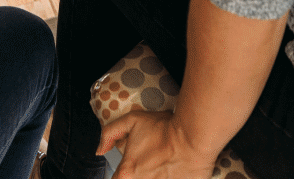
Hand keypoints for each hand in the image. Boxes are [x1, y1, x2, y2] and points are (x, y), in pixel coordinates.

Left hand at [97, 111, 214, 178]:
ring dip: (153, 176)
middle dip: (138, 175)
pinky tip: (169, 172)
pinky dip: (166, 178)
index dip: (122, 174)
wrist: (194, 137)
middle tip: (150, 165)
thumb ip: (110, 133)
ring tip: (161, 169)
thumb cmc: (164, 129)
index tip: (131, 168)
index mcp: (127, 173)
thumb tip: (100, 150)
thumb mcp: (132, 121)